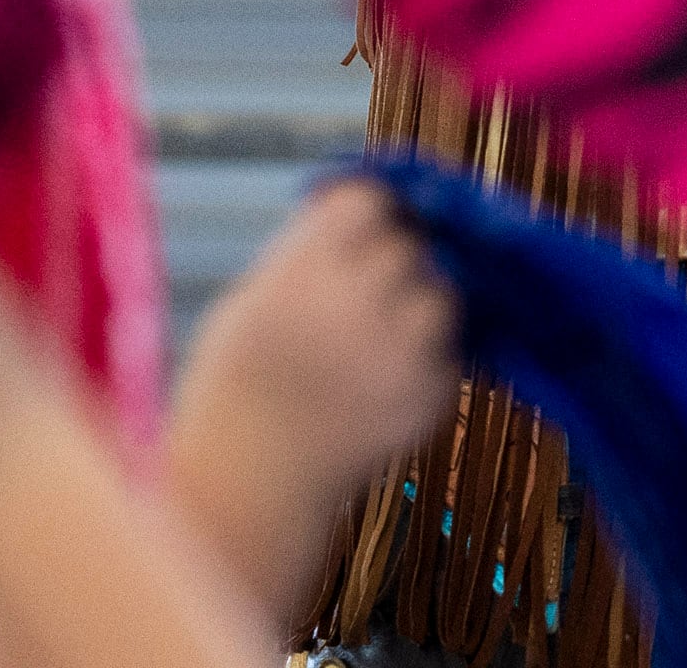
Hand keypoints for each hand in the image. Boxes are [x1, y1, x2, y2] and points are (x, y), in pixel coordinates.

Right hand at [180, 178, 457, 495]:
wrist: (248, 485)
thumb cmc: (237, 385)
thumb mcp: (251, 299)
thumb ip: (312, 256)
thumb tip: (373, 212)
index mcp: (301, 274)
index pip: (368, 201)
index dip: (365, 208)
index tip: (358, 223)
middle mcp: (355, 306)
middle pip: (408, 245)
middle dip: (393, 255)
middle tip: (368, 283)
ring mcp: (399, 356)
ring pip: (441, 294)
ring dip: (419, 300)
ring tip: (380, 330)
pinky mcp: (428, 399)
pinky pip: (449, 352)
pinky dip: (427, 356)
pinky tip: (384, 375)